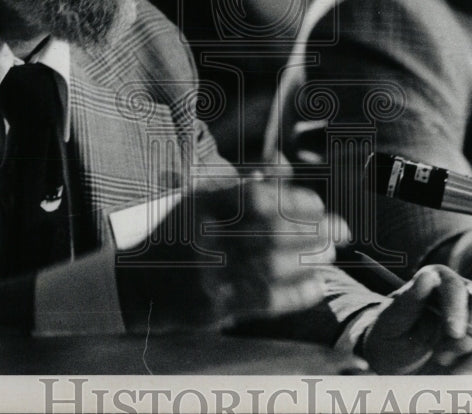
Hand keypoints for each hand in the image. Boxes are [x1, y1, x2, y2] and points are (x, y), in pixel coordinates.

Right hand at [116, 179, 336, 331]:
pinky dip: (295, 293)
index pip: (254, 198)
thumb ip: (243, 184)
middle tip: (340, 230)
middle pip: (268, 232)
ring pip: (269, 266)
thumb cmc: (178, 234)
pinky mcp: (212, 308)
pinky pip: (263, 300)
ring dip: (308, 260)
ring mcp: (207, 274)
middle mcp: (203, 237)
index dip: (294, 201)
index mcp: (201, 204)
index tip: (319, 205)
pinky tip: (316, 285)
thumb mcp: (202, 200)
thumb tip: (282, 164)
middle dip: (312, 230)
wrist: (132, 284)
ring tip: (329, 253)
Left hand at [360, 265, 471, 374]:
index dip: (457, 308)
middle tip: (443, 357)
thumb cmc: (389, 338)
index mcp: (438, 282)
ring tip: (453, 374)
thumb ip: (408, 301)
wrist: (394, 367)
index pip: (455, 286)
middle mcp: (465, 297)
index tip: (452, 332)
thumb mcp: (390, 322)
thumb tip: (427, 278)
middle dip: (471, 334)